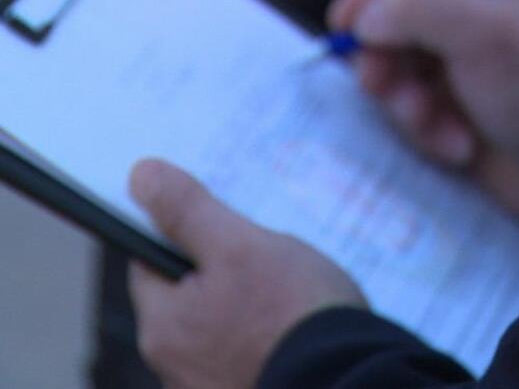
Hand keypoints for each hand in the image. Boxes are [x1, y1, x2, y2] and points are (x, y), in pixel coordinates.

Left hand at [128, 159, 365, 388]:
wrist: (351, 380)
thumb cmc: (295, 313)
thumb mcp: (241, 246)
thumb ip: (188, 212)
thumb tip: (141, 176)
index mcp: (164, 328)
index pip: (149, 264)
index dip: (181, 235)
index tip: (215, 223)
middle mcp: (175, 371)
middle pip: (187, 299)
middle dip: (220, 273)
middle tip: (265, 258)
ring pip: (220, 329)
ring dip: (245, 310)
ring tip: (290, 296)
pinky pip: (248, 356)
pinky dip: (265, 341)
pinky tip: (298, 331)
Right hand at [328, 0, 518, 226]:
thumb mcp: (485, 34)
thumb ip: (415, 8)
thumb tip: (363, 21)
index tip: (348, 27)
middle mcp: (472, 1)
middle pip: (390, 7)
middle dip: (385, 54)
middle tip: (381, 87)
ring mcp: (460, 53)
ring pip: (392, 60)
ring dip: (404, 100)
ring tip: (434, 124)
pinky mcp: (452, 100)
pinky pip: (408, 103)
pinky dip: (424, 128)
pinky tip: (459, 147)